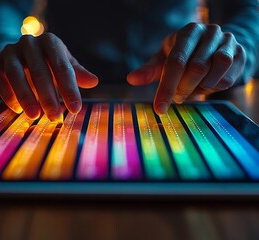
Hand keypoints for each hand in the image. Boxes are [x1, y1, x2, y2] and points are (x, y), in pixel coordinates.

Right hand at [0, 32, 97, 120]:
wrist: (21, 53)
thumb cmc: (49, 62)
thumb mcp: (65, 64)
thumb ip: (78, 74)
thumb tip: (94, 81)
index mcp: (50, 42)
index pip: (62, 67)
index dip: (69, 88)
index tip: (76, 109)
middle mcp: (29, 43)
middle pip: (39, 71)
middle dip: (48, 97)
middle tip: (56, 117)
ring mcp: (10, 51)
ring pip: (16, 74)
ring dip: (26, 97)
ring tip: (35, 116)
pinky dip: (7, 94)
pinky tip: (16, 110)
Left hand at [127, 22, 245, 113]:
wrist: (212, 45)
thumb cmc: (183, 54)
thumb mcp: (164, 59)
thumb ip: (149, 70)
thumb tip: (131, 79)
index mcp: (188, 33)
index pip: (175, 62)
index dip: (166, 88)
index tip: (159, 109)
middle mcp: (209, 33)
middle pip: (195, 69)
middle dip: (183, 89)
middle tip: (177, 97)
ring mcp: (227, 42)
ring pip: (213, 75)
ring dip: (199, 89)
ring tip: (191, 89)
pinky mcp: (240, 54)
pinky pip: (227, 80)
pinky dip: (213, 89)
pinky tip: (206, 85)